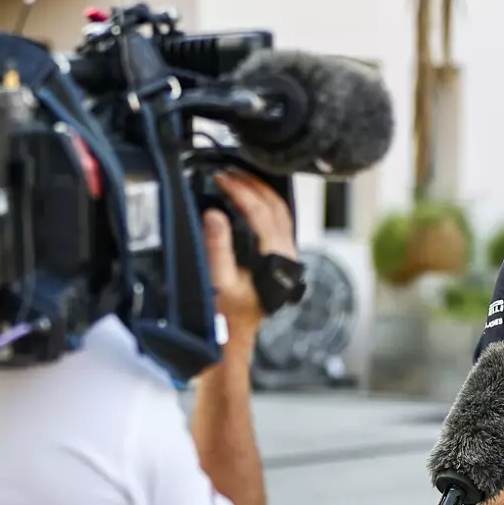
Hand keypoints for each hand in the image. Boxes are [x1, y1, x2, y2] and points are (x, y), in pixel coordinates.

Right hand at [201, 171, 297, 343]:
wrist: (238, 332)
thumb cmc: (229, 312)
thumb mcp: (219, 280)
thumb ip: (217, 247)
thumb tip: (214, 214)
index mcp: (276, 256)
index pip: (261, 211)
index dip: (240, 190)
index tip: (221, 178)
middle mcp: (288, 253)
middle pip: (276, 206)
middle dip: (251, 184)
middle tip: (228, 172)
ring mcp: (289, 253)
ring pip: (282, 211)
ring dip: (261, 190)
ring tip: (238, 177)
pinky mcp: (284, 255)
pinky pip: (280, 220)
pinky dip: (265, 203)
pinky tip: (250, 197)